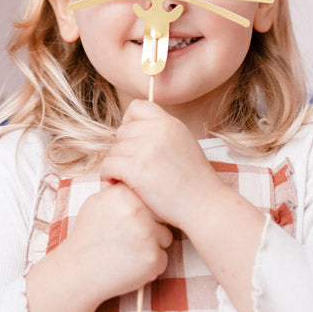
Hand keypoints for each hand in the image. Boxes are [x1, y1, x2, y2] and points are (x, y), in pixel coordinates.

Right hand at [61, 182, 172, 302]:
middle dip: (150, 227)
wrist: (77, 272)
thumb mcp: (96, 202)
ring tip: (128, 252)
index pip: (148, 198)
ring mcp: (147, 235)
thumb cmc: (86, 236)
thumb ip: (117, 190)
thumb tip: (133, 181)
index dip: (142, 212)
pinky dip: (150, 265)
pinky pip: (163, 259)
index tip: (129, 222)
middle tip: (129, 238)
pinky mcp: (153, 258)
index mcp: (124, 193)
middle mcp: (138, 210)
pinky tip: (131, 266)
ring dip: (152, 245)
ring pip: (165, 237)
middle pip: (160, 216)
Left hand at [99, 99, 227, 231]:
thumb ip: (162, 132)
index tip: (132, 139)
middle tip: (130, 165)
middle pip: (122, 131)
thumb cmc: (195, 180)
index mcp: (170, 122)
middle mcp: (158, 130)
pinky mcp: (136, 169)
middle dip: (123, 149)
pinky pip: (108, 165)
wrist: (205, 204)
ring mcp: (146, 149)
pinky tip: (116, 183)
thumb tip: (136, 129)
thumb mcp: (184, 142)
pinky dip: (108, 175)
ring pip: (114, 150)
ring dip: (116, 164)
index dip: (129, 121)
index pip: (137, 107)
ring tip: (124, 178)